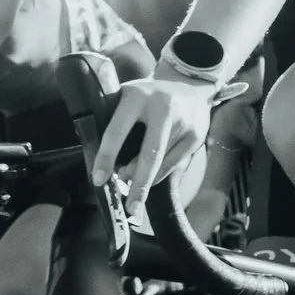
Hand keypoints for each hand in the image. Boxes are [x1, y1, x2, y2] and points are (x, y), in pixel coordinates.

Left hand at [93, 77, 217, 190]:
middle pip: (149, 155)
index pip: (117, 131)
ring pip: (162, 164)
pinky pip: (174, 165)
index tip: (98, 179)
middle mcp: (163, 108)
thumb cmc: (147, 96)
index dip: (106, 157)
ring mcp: (183, 123)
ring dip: (145, 180)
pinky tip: (150, 177)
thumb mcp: (127, 97)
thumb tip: (103, 163)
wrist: (190, 86)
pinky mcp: (196, 136)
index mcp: (137, 96)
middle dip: (138, 185)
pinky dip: (159, 175)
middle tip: (129, 208)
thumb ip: (114, 121)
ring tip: (133, 187)